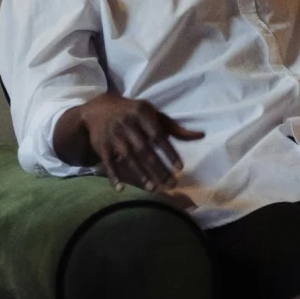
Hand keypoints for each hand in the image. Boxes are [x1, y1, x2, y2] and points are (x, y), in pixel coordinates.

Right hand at [72, 94, 203, 191]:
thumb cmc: (133, 114)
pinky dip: (114, 176)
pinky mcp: (102, 146)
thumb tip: (201, 135)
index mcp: (142, 113)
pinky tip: (121, 189)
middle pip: (145, 150)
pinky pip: (109, 163)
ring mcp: (113, 135)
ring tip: (154, 188)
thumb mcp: (153, 114)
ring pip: (129, 158)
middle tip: (172, 184)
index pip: (158, 135)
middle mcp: (127, 124)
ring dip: (141, 174)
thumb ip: (175, 127)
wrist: (99, 109)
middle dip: (159, 168)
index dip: (169, 152)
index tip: (179, 168)